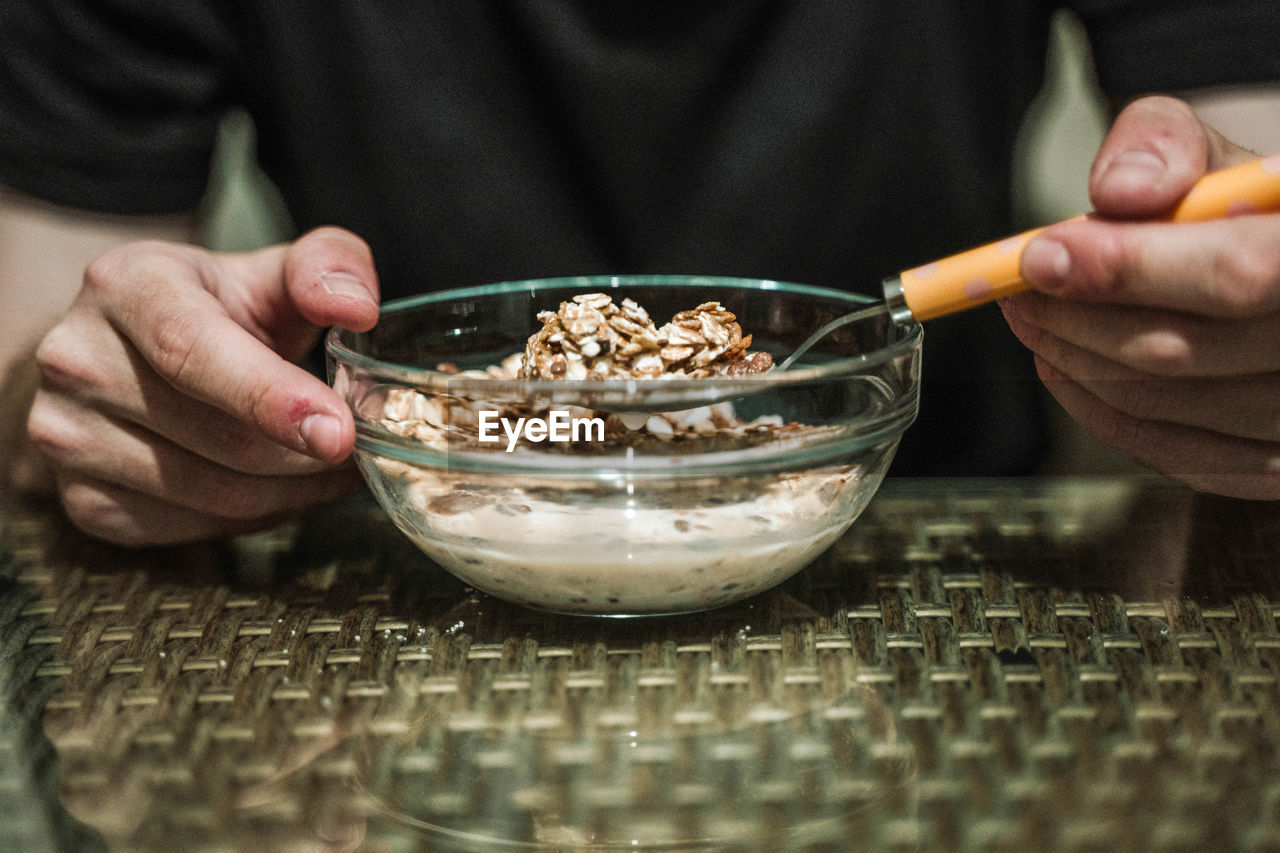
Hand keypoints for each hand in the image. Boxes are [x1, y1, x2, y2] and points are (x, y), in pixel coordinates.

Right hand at [27, 227, 379, 543]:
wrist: (129, 352)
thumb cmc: (214, 310)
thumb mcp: (269, 270)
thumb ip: (327, 267)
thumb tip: (356, 308)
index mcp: (125, 286)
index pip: (192, 351)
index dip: (271, 398)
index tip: (338, 433)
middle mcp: (78, 361)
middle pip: (221, 439)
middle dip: (310, 454)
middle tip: (360, 445)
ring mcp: (68, 437)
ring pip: (216, 495)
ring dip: (295, 491)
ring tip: (329, 464)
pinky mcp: (84, 502)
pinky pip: (197, 529)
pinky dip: (259, 516)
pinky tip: (280, 484)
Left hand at [1002, 95, 1279, 499]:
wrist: (1274, 249)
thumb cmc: (1243, 201)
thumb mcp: (1214, 148)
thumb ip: (1165, 146)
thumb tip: (1117, 191)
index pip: (1238, 274)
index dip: (1128, 269)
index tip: (1040, 257)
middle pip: (1180, 351)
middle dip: (1073, 318)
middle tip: (1015, 289)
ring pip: (1160, 404)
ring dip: (1071, 360)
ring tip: (1033, 317)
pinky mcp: (1278, 464)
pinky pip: (1169, 452)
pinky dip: (1097, 407)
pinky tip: (1063, 364)